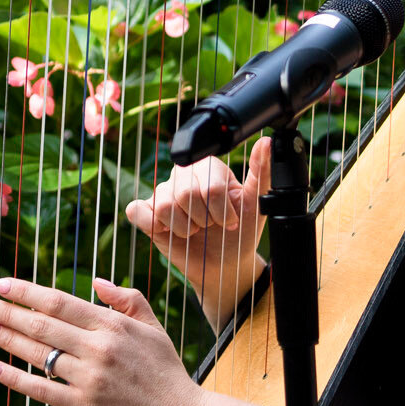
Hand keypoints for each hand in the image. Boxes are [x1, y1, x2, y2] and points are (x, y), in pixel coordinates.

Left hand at [0, 275, 203, 405]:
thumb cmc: (166, 372)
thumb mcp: (153, 328)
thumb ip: (127, 300)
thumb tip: (95, 282)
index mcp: (113, 325)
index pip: (59, 301)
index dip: (26, 292)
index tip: (3, 285)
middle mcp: (99, 348)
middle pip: (43, 324)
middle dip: (9, 312)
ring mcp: (90, 378)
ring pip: (39, 354)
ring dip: (8, 339)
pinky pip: (42, 389)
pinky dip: (15, 378)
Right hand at [123, 134, 270, 329]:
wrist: (223, 263)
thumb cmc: (239, 232)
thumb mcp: (255, 205)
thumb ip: (262, 172)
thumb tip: (267, 142)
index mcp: (209, 167)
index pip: (210, 187)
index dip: (221, 212)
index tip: (230, 222)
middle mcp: (183, 174)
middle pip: (186, 193)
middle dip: (203, 219)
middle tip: (210, 225)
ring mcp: (162, 192)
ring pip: (165, 205)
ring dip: (184, 228)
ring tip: (193, 230)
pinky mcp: (146, 212)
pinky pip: (137, 211)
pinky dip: (152, 223)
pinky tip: (168, 231)